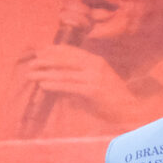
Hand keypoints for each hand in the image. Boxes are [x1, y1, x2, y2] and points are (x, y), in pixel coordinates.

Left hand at [20, 44, 141, 121]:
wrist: (131, 112)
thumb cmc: (111, 100)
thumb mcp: (94, 82)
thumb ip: (78, 77)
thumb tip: (54, 76)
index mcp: (96, 61)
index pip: (71, 51)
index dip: (53, 50)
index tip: (39, 52)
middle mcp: (95, 66)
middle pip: (65, 59)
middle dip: (45, 60)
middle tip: (31, 64)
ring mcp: (95, 77)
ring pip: (64, 73)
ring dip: (45, 73)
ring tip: (31, 75)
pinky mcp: (93, 90)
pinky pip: (69, 86)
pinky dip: (55, 85)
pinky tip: (43, 86)